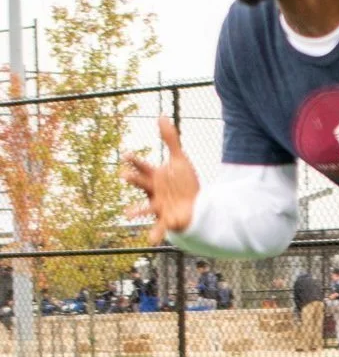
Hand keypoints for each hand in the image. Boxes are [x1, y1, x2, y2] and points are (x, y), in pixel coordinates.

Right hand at [122, 116, 199, 243]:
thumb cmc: (183, 183)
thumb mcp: (179, 159)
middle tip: (124, 175)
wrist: (196, 205)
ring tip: (127, 214)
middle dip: (133, 179)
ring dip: (136, 211)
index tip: (125, 153)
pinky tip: (150, 239)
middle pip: (141, 183)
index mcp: (155, 177)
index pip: (142, 166)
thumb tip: (161, 116)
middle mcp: (153, 191)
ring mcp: (159, 206)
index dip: (134, 160)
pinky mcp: (167, 219)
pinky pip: (160, 227)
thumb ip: (170, 139)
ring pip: (145, 208)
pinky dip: (155, 233)